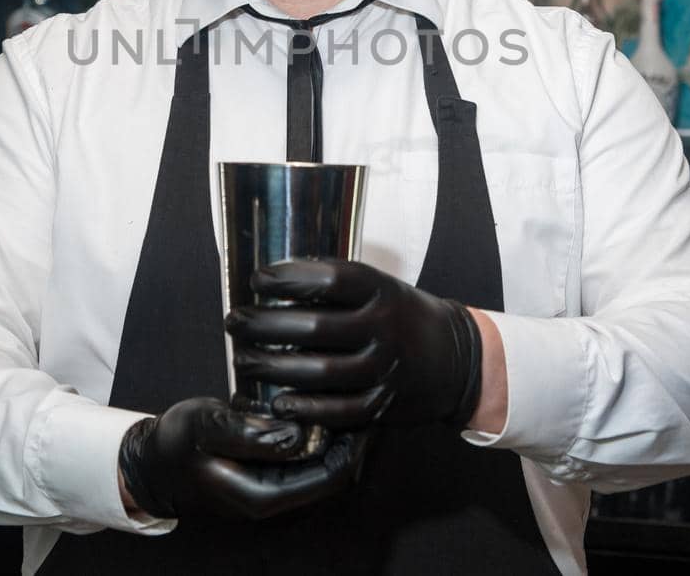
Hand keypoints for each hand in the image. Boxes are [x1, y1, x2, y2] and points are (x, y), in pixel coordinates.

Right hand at [118, 397, 367, 520]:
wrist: (154, 464)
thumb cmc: (178, 444)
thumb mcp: (207, 428)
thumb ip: (252, 434)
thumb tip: (299, 434)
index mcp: (265, 497)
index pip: (334, 475)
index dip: (355, 440)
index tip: (362, 401)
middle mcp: (277, 504)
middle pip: (338, 474)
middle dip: (354, 435)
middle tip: (362, 392)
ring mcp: (277, 493)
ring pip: (328, 467)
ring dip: (340, 435)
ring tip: (345, 395)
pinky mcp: (274, 479)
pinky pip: (312, 462)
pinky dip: (323, 436)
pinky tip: (320, 407)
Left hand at [225, 260, 481, 429]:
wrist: (454, 358)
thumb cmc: (400, 315)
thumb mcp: (380, 287)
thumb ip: (337, 286)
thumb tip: (274, 278)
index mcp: (381, 291)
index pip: (328, 280)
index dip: (287, 278)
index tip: (258, 280)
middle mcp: (385, 328)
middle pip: (314, 327)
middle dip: (265, 326)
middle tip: (236, 322)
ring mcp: (385, 369)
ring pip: (320, 371)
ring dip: (273, 367)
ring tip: (243, 360)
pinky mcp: (383, 404)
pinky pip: (339, 410)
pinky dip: (304, 407)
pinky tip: (276, 401)